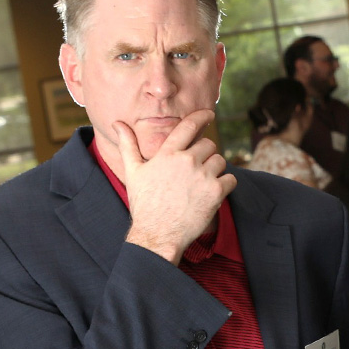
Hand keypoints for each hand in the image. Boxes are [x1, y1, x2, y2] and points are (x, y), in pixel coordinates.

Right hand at [118, 110, 237, 262]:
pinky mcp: (216, 192)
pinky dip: (225, 185)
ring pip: (220, 161)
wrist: (157, 234)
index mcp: (167, 153)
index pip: (189, 125)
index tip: (209, 114)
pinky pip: (230, 179)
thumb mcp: (133, 172)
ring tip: (200, 185)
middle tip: (196, 171)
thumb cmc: (144, 203)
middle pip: (209, 145)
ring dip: (215, 170)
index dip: (202, 117)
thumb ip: (128, 145)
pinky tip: (212, 194)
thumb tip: (117, 123)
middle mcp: (186, 161)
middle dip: (205, 155)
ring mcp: (202, 176)